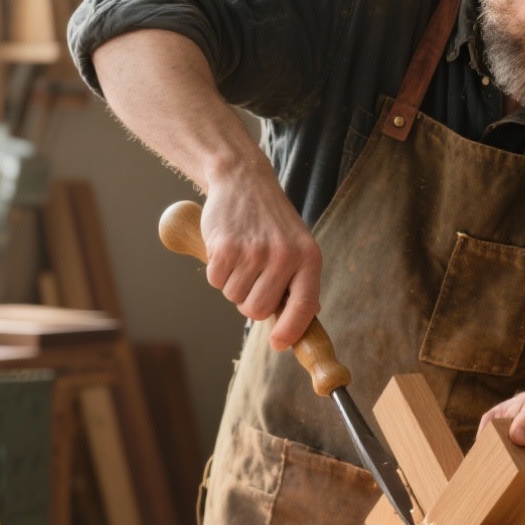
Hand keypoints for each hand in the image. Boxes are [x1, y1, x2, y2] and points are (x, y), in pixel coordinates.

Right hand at [199, 167, 321, 349]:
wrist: (244, 181)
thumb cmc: (272, 222)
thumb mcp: (299, 246)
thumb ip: (301, 282)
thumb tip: (304, 322)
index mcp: (308, 258)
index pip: (304, 306)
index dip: (292, 330)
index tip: (279, 344)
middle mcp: (284, 256)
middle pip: (258, 311)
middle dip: (249, 303)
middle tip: (252, 279)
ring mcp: (254, 252)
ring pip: (234, 297)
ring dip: (232, 285)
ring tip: (241, 257)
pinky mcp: (226, 248)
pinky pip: (215, 281)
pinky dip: (216, 272)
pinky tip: (225, 250)